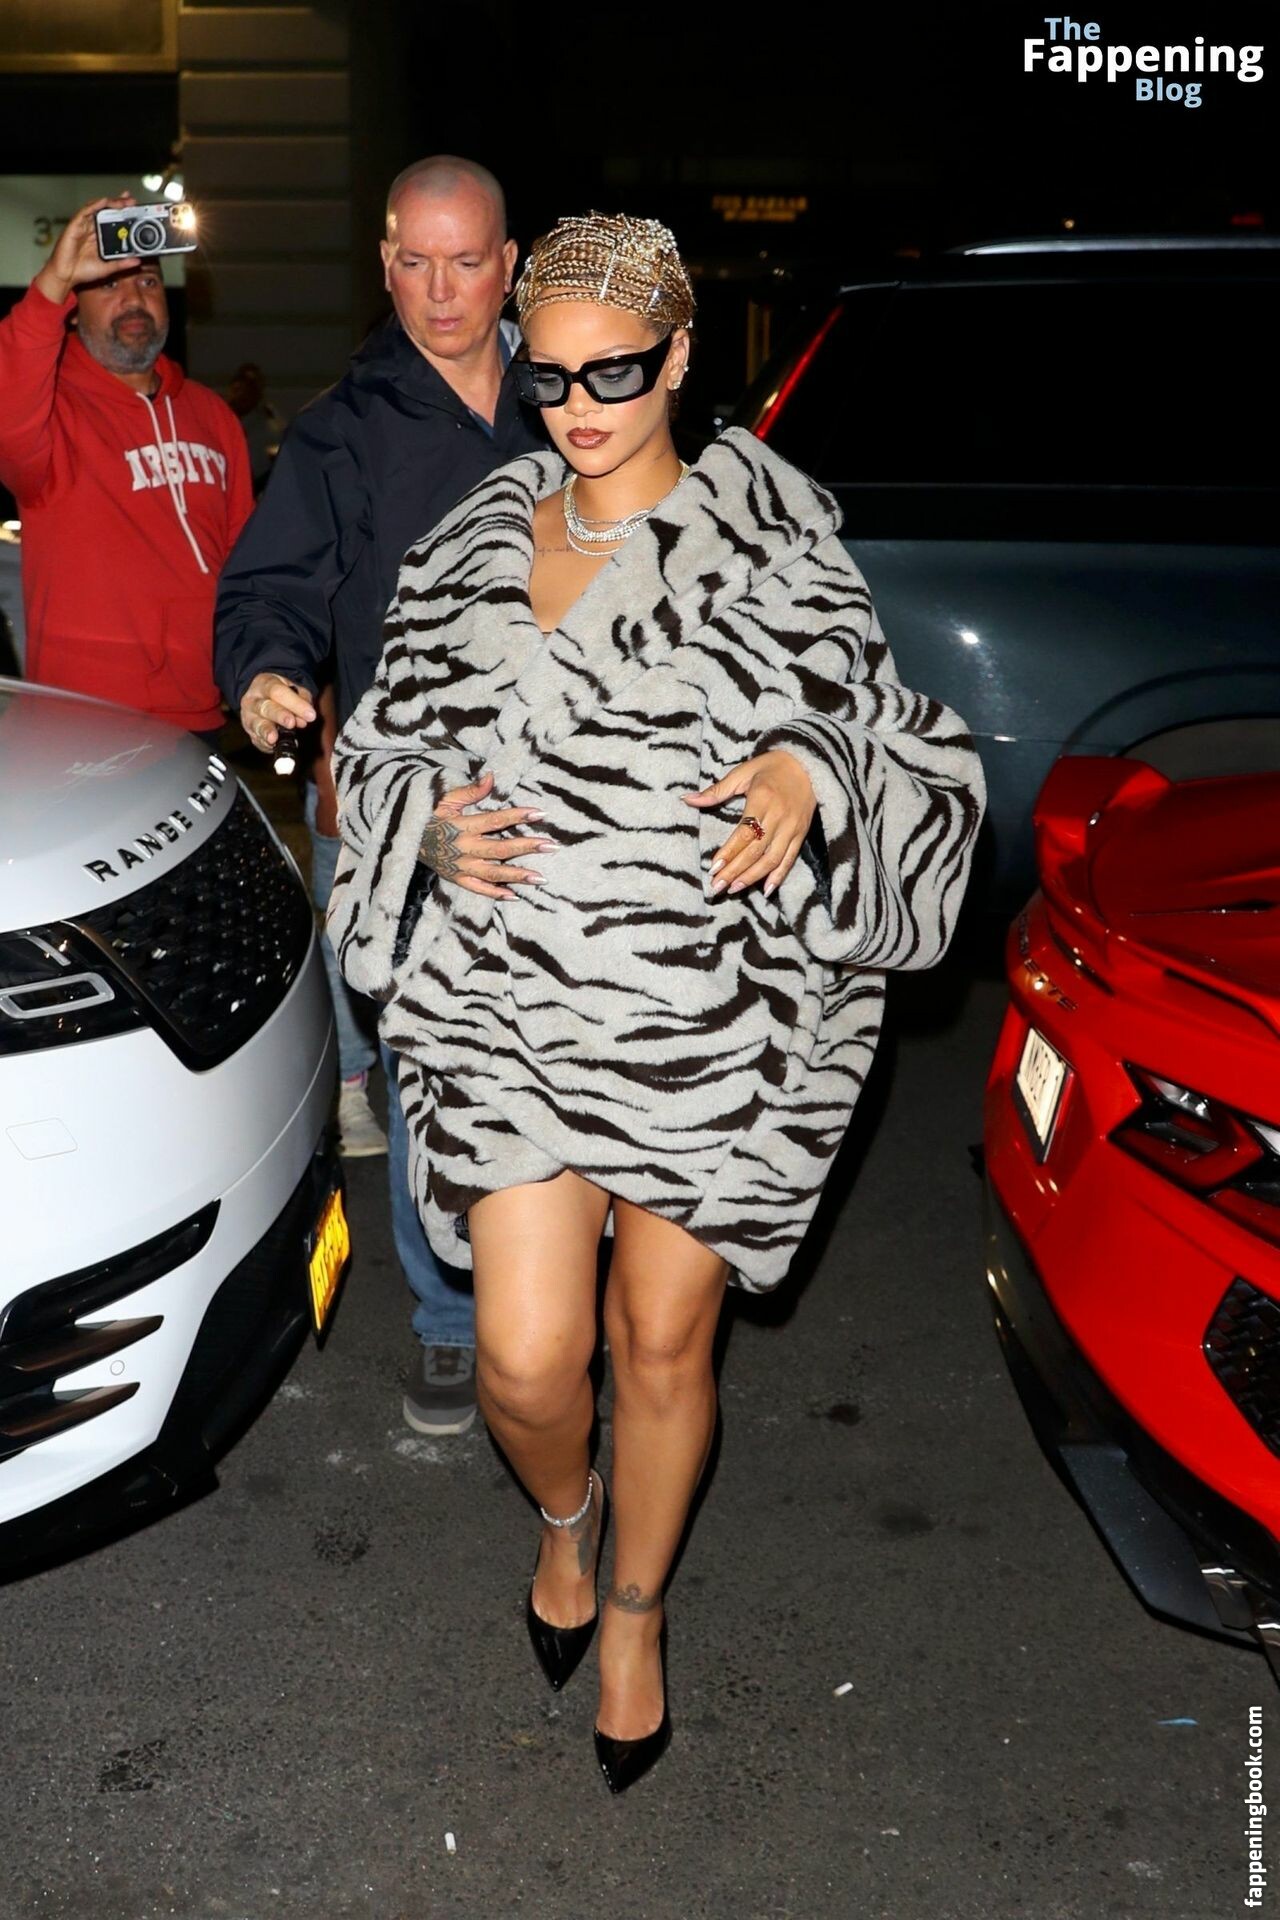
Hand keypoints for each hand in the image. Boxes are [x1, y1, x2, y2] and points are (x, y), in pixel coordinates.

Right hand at [34, 195, 138, 303]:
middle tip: (131, 200)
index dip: (122, 212)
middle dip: (119, 203)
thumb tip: (137, 260)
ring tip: (122, 201)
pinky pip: (84, 212)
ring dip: (110, 202)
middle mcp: (91, 228)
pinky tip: (104, 202)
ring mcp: (83, 226)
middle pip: (106, 210)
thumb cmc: (82, 271)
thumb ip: (122, 264)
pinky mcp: (74, 225)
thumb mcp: (108, 268)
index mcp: (99, 236)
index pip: (112, 219)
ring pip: (97, 208)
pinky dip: (94, 205)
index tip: (134, 208)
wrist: (66, 276)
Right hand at [240, 671, 317, 751]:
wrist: (260, 697)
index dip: (295, 704)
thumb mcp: (293, 689)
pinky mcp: (249, 731)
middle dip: (279, 715)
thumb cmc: (280, 694)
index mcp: (265, 683)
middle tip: (291, 723)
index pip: (278, 692)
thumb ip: (302, 700)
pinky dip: (264, 743)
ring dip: (266, 731)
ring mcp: (248, 716)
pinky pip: (255, 738)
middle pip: (265, 707)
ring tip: (273, 738)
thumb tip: (306, 718)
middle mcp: (253, 699)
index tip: (310, 715)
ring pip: (256, 723)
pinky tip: (272, 745)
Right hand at [419, 771, 552, 900]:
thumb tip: (492, 777)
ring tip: (541, 878)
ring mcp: (460, 867)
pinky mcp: (456, 879)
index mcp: (462, 826)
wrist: (404, 838)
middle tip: (551, 846)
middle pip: (500, 849)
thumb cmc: (428, 815)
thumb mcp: (446, 799)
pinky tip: (515, 896)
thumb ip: (470, 791)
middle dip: (527, 847)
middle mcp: (464, 849)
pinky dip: (495, 893)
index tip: (541, 814)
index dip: (518, 816)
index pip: (495, 821)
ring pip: (493, 872)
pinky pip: (478, 889)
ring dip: (518, 875)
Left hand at [683, 749, 815, 897]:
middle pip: (756, 850)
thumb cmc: (770, 767)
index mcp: (762, 798)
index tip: (713, 868)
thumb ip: (716, 790)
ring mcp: (792, 827)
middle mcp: (779, 815)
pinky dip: (778, 876)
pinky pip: (790, 859)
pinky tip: (765, 890)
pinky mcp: (801, 833)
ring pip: (772, 858)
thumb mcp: (742, 772)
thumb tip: (687, 799)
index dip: (729, 852)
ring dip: (752, 876)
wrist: (808, 763)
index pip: (744, 833)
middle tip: (717, 886)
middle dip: (735, 870)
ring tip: (734, 888)